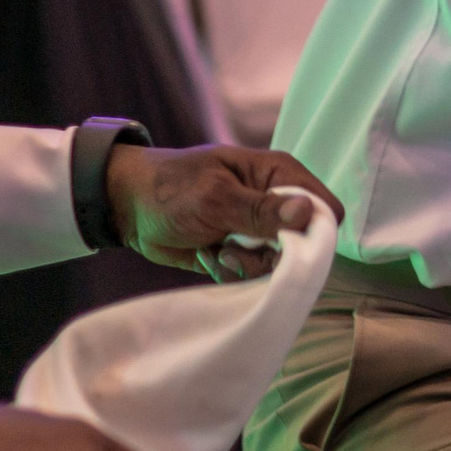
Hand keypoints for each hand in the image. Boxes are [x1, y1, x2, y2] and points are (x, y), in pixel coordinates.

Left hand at [104, 144, 343, 281]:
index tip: (283, 244)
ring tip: (218, 251)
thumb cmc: (171, 188)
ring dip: (247, 265)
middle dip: (273, 254)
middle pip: (303, 242)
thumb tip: (308, 213)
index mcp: (279, 176)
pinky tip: (208, 256)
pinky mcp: (240, 252)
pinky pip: (252, 274)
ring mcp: (257, 230)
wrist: (126, 206)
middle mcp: (275, 203)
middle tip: (238, 249)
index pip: (324, 207)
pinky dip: (230, 271)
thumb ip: (262, 210)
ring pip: (277, 263)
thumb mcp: (216, 196)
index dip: (312, 230)